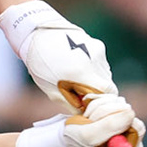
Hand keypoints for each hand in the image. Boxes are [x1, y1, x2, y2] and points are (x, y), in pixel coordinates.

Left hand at [0, 0, 114, 107]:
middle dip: (98, 93)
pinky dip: (93, 68)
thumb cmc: (40, 64)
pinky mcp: (97, 44)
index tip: (89, 105)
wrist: (38, 33)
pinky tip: (78, 65)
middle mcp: (94, 61)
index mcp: (81, 73)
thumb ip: (72, 103)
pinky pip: (101, 63)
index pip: (107, 94)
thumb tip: (85, 113)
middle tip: (82, 94)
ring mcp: (97, 50)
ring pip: (105, 74)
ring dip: (96, 80)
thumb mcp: (52, 91)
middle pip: (108, 84)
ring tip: (77, 77)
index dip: (101, 102)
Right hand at [15, 94, 143, 146]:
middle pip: (128, 111)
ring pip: (120, 103)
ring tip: (88, 118)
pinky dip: (99, 101)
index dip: (115, 121)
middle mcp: (131, 137)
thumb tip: (131, 112)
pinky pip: (113, 98)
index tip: (97, 124)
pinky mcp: (117, 112)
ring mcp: (124, 124)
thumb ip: (110, 125)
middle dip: (105, 112)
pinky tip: (89, 110)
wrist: (66, 135)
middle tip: (89, 120)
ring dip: (100, 107)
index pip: (137, 126)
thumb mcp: (89, 135)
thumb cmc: (76, 140)